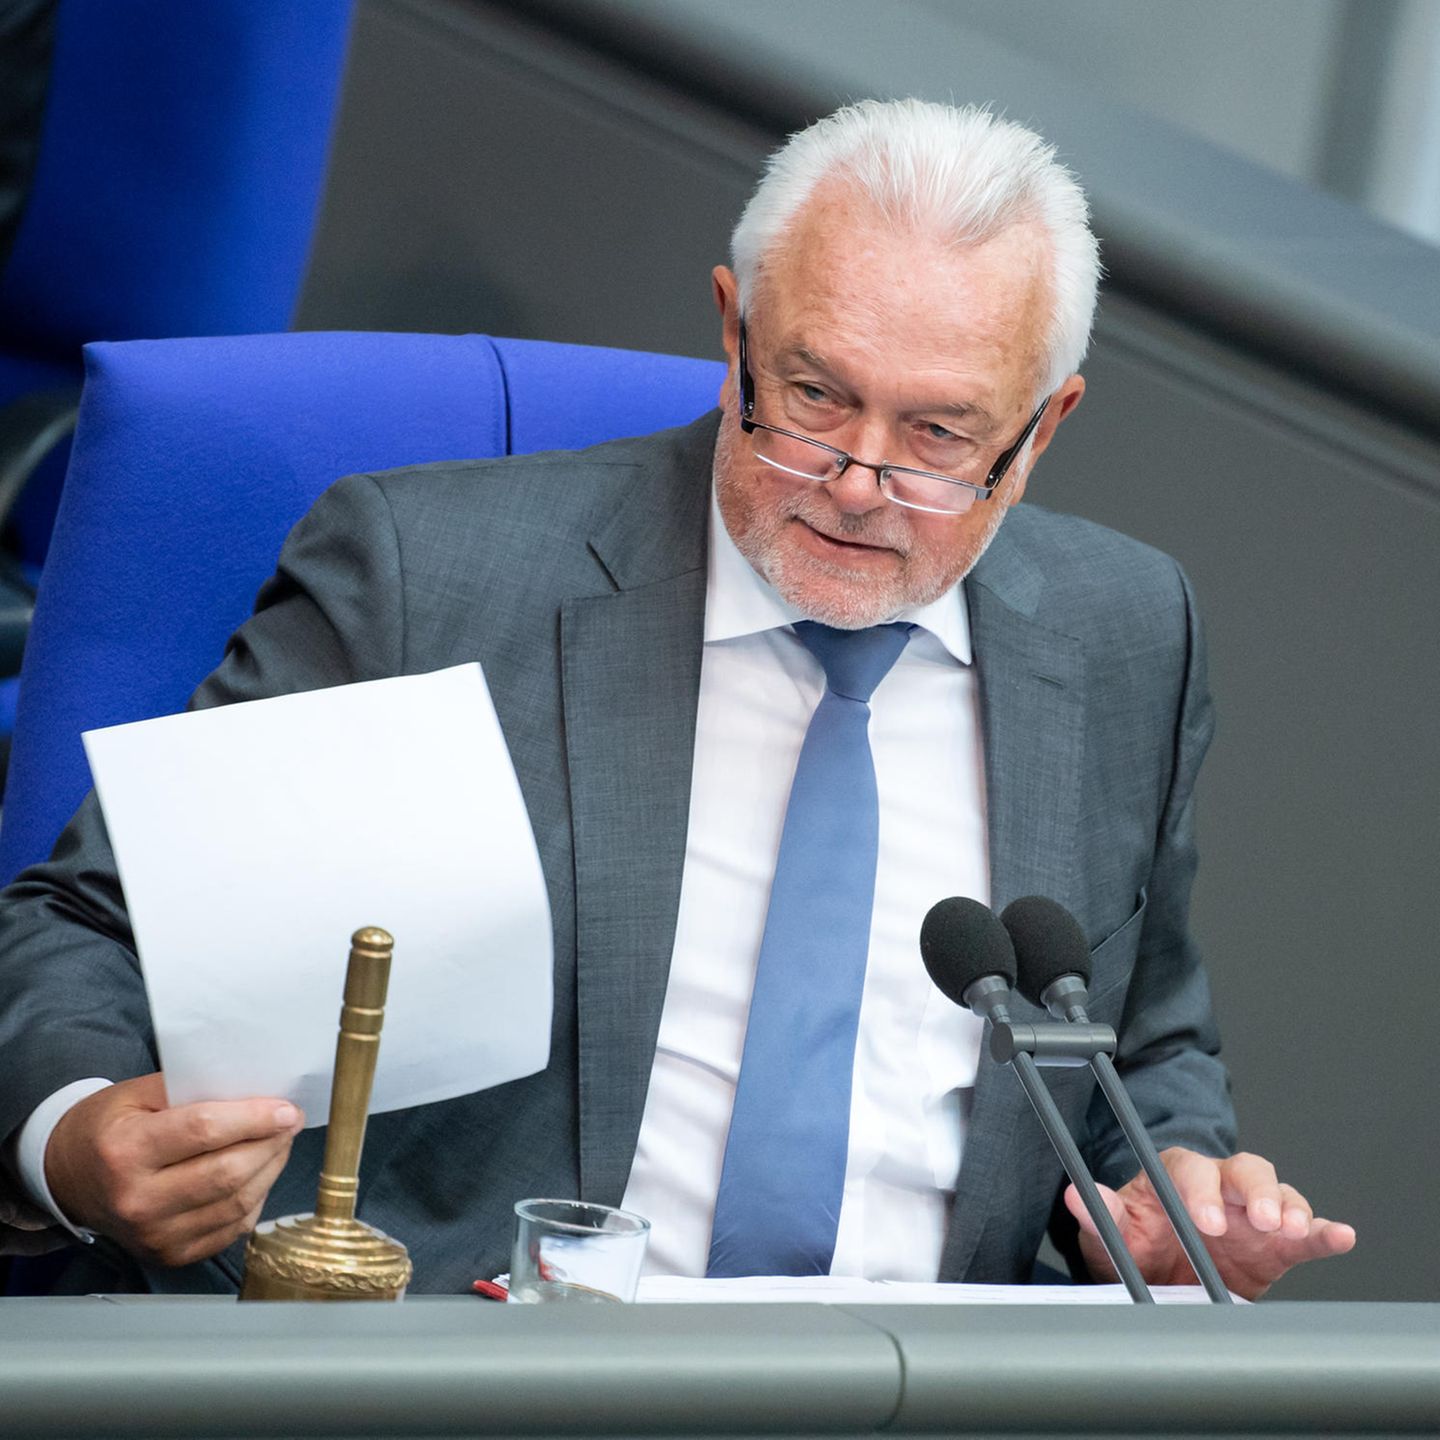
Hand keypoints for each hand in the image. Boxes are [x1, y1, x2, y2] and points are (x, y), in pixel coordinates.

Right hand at [45, 1072, 304, 1268]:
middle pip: (227, 1173)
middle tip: (291, 1121)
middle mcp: (136, 1200)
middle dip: (271, 1144)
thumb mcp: (140, 1093)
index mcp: (125, 1151)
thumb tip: (255, 1087)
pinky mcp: (169, 1255)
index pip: (204, 1131)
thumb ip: (192, 1087)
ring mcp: (152, 1235)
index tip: (287, 1108)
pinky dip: (255, 1200)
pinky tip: (260, 1175)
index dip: (254, 1118)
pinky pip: (230, 1229)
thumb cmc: (112, 1126)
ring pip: (236, 1203)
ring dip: (271, 1170)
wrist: (70, 1178)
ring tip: (281, 1143)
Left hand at [1066, 1147, 1355, 1298]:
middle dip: (1255, 1192)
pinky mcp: (1277, 1245)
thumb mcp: (1114, 1235)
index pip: (1190, 1170)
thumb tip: (1075, 1195)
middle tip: (1261, 1221)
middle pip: (1244, 1170)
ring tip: (1295, 1230)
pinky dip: (1325, 1232)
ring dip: (1290, 1208)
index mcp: (1176, 1176)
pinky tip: (1341, 1236)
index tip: (1204, 1220)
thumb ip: (1101, 1216)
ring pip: (1278, 1192)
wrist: (1159, 1275)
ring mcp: (1251, 1213)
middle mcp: (1219, 1187)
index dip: (1200, 1191)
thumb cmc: (1137, 1244)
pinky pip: (1306, 1231)